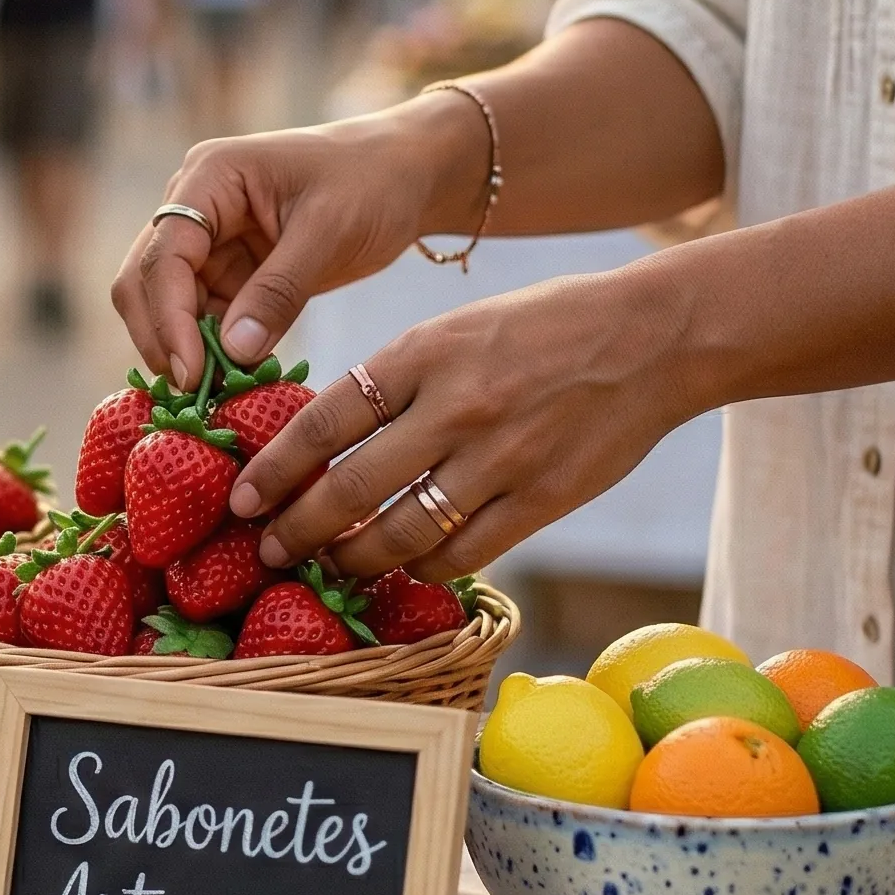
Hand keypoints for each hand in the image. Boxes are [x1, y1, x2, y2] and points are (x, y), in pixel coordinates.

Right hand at [112, 100, 487, 389]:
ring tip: (216, 393)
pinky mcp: (227, 270)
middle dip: (163, 337)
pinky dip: (211, 350)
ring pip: (166, 306)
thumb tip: (232, 353)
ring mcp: (207, 239)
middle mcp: (193, 205)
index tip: (191, 373)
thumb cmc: (373, 182)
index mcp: (209, 176)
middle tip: (193, 393)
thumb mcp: (329, 233)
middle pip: (145, 280)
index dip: (168, 318)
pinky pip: (202, 317)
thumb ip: (278, 291)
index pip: (164, 254)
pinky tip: (233, 379)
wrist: (407, 174)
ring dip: (185, 349)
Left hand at [227, 266, 689, 580]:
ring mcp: (500, 458)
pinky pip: (463, 553)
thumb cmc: (541, 328)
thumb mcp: (452, 331)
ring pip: (402, 533)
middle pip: (350, 489)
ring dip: (354, 560)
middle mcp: (454, 407)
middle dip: (297, 530)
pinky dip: (424, 567)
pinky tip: (406, 567)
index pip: (323, 423)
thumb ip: (392, 381)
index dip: (273, 469)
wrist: (652, 337)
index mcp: (421, 354)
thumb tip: (324, 440)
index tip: (242, 498)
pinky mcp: (542, 500)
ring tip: (330, 567)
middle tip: (268, 550)